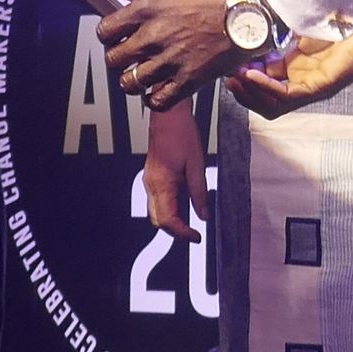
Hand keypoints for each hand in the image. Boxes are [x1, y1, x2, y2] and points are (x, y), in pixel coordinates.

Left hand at [97, 0, 237, 110]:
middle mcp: (154, 36)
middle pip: (114, 59)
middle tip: (127, 55)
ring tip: (140, 73)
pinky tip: (157, 89)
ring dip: (132, 80)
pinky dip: (153, 99)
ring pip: (131, 83)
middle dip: (117, 58)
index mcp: (146, 10)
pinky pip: (159, 101)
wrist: (251, 6)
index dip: (108, 35)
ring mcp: (171, 60)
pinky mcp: (190, 79)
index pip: (106, 31)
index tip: (116, 36)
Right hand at [142, 101, 209, 241]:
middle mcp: (151, 184)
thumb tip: (204, 215)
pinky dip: (168, 210)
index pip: (168, 220)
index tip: (197, 237)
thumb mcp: (196, 163)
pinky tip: (183, 207)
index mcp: (162, 183)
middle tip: (195, 233)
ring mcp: (149, 180)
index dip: (183, 233)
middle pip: (158, 220)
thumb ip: (199, 192)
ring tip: (190, 224)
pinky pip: (156, 201)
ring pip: (155, 212)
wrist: (167, 114)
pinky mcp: (152, 176)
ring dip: (171, 221)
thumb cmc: (181, 133)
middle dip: (176, 231)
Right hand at [227, 9, 352, 118]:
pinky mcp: (322, 85)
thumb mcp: (303, 24)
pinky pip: (288, 96)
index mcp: (298, 69)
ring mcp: (313, 87)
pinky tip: (252, 75)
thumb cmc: (345, 20)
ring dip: (251, 94)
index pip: (263, 83)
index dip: (244, 78)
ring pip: (274, 105)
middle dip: (243, 92)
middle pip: (266, 102)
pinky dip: (266, 88)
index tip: (228, 66)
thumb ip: (282, 27)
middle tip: (227, 78)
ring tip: (235, 79)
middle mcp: (304, 83)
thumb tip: (254, 16)